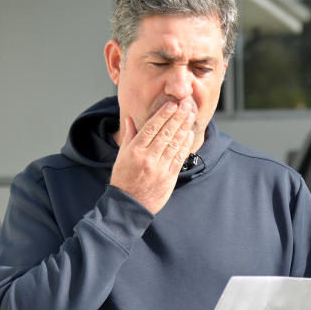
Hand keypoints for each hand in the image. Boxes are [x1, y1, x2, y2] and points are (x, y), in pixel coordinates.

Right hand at [110, 98, 195, 213]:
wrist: (129, 205)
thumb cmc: (123, 179)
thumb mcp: (121, 156)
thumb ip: (129, 136)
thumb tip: (130, 119)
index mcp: (134, 151)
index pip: (151, 128)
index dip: (163, 115)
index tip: (171, 104)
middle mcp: (147, 158)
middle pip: (165, 134)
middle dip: (177, 118)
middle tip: (185, 105)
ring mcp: (159, 168)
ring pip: (174, 144)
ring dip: (183, 128)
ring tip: (190, 116)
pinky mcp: (169, 178)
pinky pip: (179, 158)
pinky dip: (185, 145)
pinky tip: (189, 135)